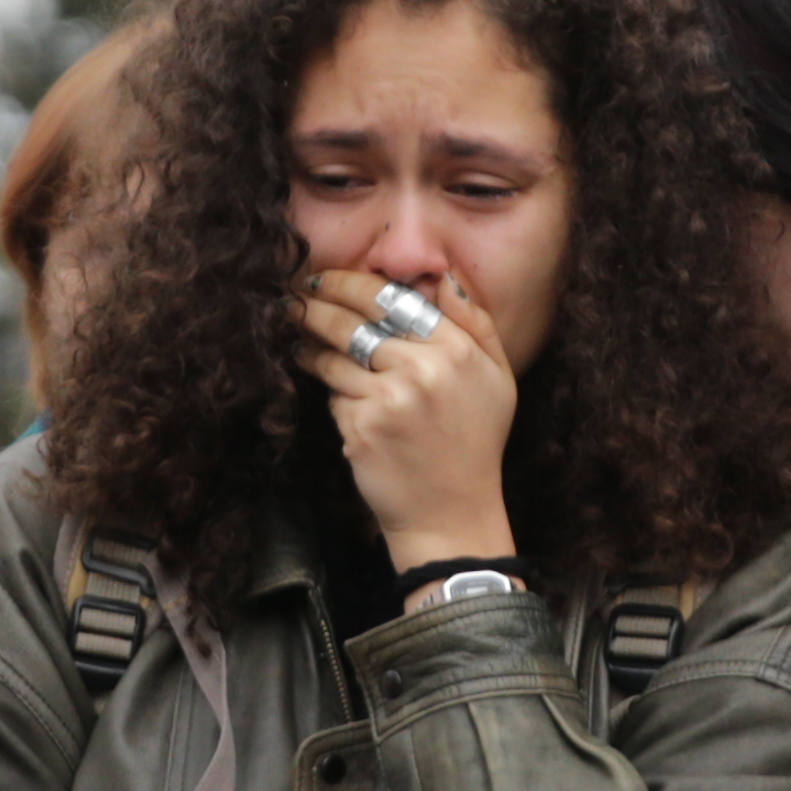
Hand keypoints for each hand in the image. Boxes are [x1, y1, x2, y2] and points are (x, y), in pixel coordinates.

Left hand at [294, 268, 520, 570]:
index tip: (324, 279)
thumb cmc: (474, 443)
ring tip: (300, 344)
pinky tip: (340, 401)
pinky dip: (334, 398)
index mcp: (458, 350)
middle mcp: (423, 369)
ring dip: (310, 349)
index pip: (393, 298)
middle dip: (316, 306)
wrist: (452, 515)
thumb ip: (475, 321)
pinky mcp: (361, 429)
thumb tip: (442, 275)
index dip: (349, 283)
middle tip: (293, 299)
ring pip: (334, 359)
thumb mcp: (497, 377)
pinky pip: (334, 398)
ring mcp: (390, 400)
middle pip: (353, 321)